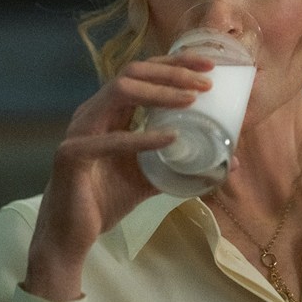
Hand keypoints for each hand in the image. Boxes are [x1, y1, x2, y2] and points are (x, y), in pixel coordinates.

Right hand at [23, 52, 212, 301]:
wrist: (70, 238)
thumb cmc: (106, 201)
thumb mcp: (152, 176)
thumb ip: (183, 163)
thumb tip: (230, 162)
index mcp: (108, 112)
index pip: (142, 74)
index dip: (174, 63)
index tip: (208, 66)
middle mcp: (92, 113)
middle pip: (133, 72)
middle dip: (172, 71)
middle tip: (206, 82)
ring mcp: (80, 130)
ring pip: (121, 92)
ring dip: (160, 92)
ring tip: (192, 100)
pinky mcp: (72, 156)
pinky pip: (112, 140)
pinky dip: (143, 137)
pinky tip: (171, 138)